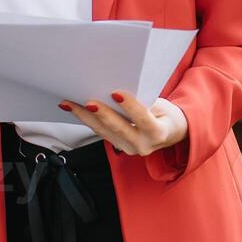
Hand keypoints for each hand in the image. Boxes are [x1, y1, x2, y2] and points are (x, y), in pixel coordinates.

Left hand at [56, 91, 188, 157]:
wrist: (170, 133)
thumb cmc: (166, 115)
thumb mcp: (163, 106)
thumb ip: (145, 102)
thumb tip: (118, 93)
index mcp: (158, 133)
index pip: (143, 119)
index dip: (130, 107)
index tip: (116, 93)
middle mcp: (143, 145)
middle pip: (119, 128)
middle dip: (101, 114)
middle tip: (87, 102)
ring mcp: (129, 148)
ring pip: (104, 132)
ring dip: (85, 117)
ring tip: (70, 103)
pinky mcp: (118, 147)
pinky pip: (101, 133)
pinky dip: (87, 120)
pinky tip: (75, 109)